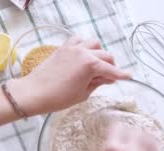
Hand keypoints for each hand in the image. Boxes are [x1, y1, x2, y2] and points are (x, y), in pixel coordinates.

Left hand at [9, 37, 130, 114]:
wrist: (34, 93)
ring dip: (99, 53)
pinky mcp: (63, 48)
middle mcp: (83, 52)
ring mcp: (73, 48)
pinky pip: (78, 40)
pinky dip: (84, 45)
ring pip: (94, 44)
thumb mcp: (83, 94)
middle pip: (105, 55)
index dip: (121, 75)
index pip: (111, 70)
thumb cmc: (58, 98)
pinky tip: (84, 55)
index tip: (129, 77)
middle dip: (111, 66)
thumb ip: (97, 83)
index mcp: (91, 65)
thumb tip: (107, 78)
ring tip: (97, 65)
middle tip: (110, 77)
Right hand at [89, 124, 157, 150]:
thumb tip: (117, 141)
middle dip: (131, 132)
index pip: (118, 126)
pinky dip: (152, 147)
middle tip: (129, 136)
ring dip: (144, 137)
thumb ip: (111, 150)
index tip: (118, 129)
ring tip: (140, 140)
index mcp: (111, 149)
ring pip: (148, 138)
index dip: (118, 128)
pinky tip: (148, 148)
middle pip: (134, 130)